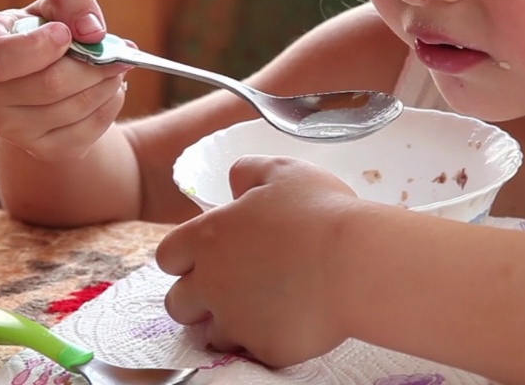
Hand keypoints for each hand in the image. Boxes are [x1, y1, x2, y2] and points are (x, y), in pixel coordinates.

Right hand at [0, 0, 131, 160]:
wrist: (44, 74)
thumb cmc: (47, 30)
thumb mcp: (55, 6)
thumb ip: (73, 1)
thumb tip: (93, 31)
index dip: (40, 47)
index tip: (65, 34)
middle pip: (51, 84)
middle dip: (94, 66)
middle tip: (118, 53)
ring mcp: (11, 127)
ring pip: (74, 107)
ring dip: (107, 84)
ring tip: (115, 68)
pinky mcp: (41, 148)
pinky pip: (87, 130)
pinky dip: (110, 105)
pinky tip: (109, 90)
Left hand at [156, 156, 362, 366]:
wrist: (356, 264)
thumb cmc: (320, 212)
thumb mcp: (282, 172)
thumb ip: (248, 172)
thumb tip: (235, 183)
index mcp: (208, 239)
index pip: (168, 255)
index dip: (185, 256)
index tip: (207, 255)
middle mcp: (211, 284)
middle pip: (178, 303)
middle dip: (196, 298)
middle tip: (229, 287)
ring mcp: (236, 321)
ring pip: (212, 333)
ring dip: (229, 323)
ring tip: (263, 307)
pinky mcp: (264, 349)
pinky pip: (254, 351)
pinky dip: (266, 340)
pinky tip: (289, 321)